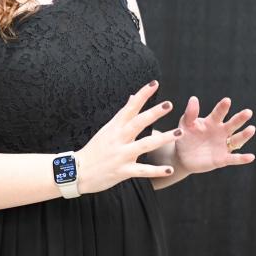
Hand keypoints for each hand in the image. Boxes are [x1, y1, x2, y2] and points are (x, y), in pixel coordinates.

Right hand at [77, 79, 182, 193]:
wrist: (76, 172)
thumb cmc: (93, 150)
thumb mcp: (107, 129)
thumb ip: (123, 115)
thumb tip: (133, 97)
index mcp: (114, 127)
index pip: (130, 107)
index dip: (142, 95)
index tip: (154, 84)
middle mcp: (118, 138)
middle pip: (138, 123)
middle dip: (154, 113)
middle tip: (169, 104)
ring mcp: (121, 155)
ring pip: (145, 145)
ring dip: (163, 138)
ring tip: (179, 132)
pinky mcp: (122, 171)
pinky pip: (142, 171)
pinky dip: (157, 171)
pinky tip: (169, 170)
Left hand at [173, 96, 255, 173]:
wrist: (182, 156)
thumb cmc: (184, 137)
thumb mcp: (185, 124)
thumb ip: (190, 113)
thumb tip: (194, 99)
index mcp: (212, 122)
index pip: (219, 113)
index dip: (222, 107)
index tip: (227, 100)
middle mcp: (221, 132)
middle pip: (232, 124)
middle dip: (240, 118)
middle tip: (248, 112)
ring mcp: (223, 145)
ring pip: (236, 140)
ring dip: (244, 135)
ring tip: (252, 129)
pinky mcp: (222, 159)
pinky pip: (233, 158)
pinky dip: (242, 158)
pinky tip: (251, 157)